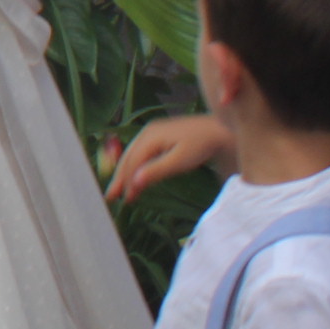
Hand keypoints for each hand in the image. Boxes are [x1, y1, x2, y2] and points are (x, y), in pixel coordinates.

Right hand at [107, 114, 232, 201]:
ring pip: (133, 155)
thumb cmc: (201, 146)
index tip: (124, 198)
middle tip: (111, 196)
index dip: (126, 181)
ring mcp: (152, 132)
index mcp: (150, 137)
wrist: (219, 130)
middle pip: (128, 157)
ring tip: (121, 190)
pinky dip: (136, 166)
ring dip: (127, 173)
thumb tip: (134, 182)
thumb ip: (156, 171)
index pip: (132, 162)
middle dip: (120, 177)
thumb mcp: (179, 161)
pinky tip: (136, 176)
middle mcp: (147, 132)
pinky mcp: (159, 135)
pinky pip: (141, 152)